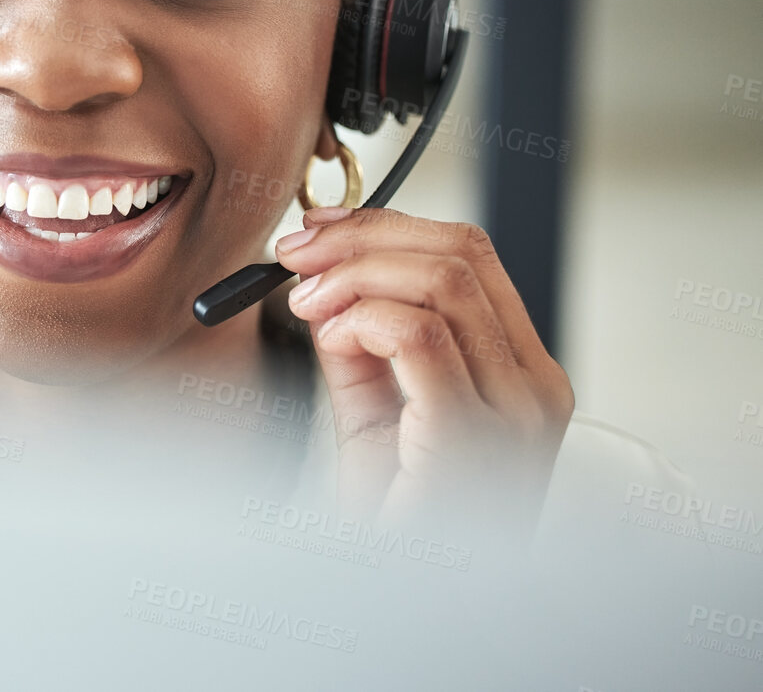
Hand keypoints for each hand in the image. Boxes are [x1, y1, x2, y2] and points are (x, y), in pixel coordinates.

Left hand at [273, 206, 573, 536]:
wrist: (402, 601)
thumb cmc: (399, 525)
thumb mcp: (374, 415)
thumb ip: (360, 347)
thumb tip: (328, 283)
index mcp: (521, 373)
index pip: (470, 257)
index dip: (384, 226)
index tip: (316, 231)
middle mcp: (533, 386)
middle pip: (460, 254)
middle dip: (361, 237)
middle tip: (295, 257)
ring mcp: (515, 412)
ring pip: (443, 281)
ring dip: (353, 273)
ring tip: (305, 303)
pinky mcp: (473, 437)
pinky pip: (421, 336)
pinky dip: (362, 317)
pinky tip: (331, 336)